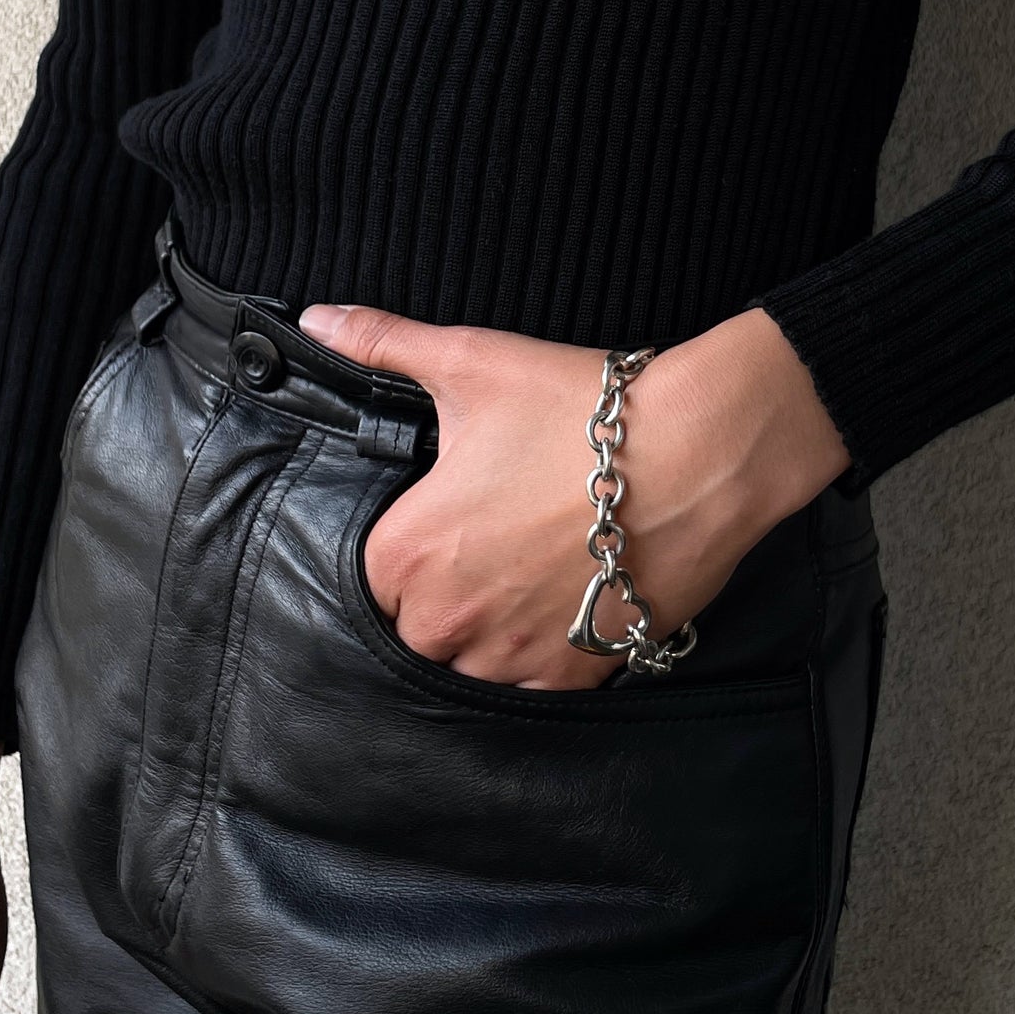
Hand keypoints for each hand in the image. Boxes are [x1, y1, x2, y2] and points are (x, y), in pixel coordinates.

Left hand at [298, 303, 849, 688]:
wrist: (697, 451)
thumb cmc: (579, 409)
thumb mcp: (471, 363)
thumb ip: (384, 343)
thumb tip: (317, 319)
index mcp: (407, 553)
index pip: (370, 586)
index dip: (406, 553)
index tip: (442, 528)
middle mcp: (448, 620)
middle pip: (415, 636)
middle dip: (442, 601)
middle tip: (488, 552)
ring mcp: (513, 654)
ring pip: (468, 672)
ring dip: (485, 641)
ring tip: (522, 587)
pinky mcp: (575, 674)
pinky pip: (530, 694)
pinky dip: (539, 663)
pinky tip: (561, 612)